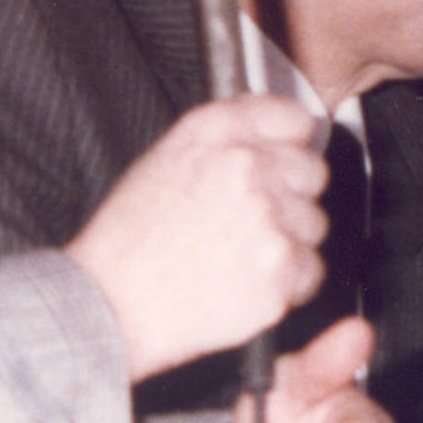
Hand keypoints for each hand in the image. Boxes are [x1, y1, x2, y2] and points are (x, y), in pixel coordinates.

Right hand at [67, 95, 326, 379]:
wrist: (109, 304)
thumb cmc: (130, 240)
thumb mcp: (165, 160)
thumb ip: (228, 140)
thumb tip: (277, 136)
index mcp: (217, 131)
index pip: (295, 118)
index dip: (292, 145)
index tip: (285, 160)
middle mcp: (248, 165)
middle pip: (313, 172)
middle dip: (291, 196)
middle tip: (248, 221)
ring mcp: (269, 216)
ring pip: (314, 223)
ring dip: (287, 241)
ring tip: (236, 256)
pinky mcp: (281, 266)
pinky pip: (311, 270)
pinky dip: (287, 283)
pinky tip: (243, 282)